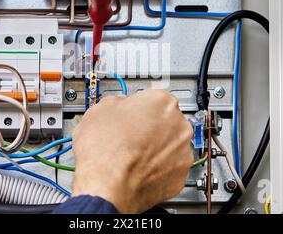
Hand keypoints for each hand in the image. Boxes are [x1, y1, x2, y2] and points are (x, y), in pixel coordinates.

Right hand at [72, 89, 192, 212]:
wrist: (106, 185)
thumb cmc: (104, 150)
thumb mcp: (99, 109)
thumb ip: (116, 102)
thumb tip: (118, 105)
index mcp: (161, 101)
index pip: (154, 97)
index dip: (139, 106)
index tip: (133, 113)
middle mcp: (178, 124)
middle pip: (166, 120)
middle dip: (151, 126)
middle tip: (131, 135)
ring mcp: (182, 152)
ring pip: (171, 144)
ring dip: (156, 147)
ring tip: (133, 154)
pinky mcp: (180, 175)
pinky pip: (170, 167)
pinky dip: (158, 168)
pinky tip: (139, 169)